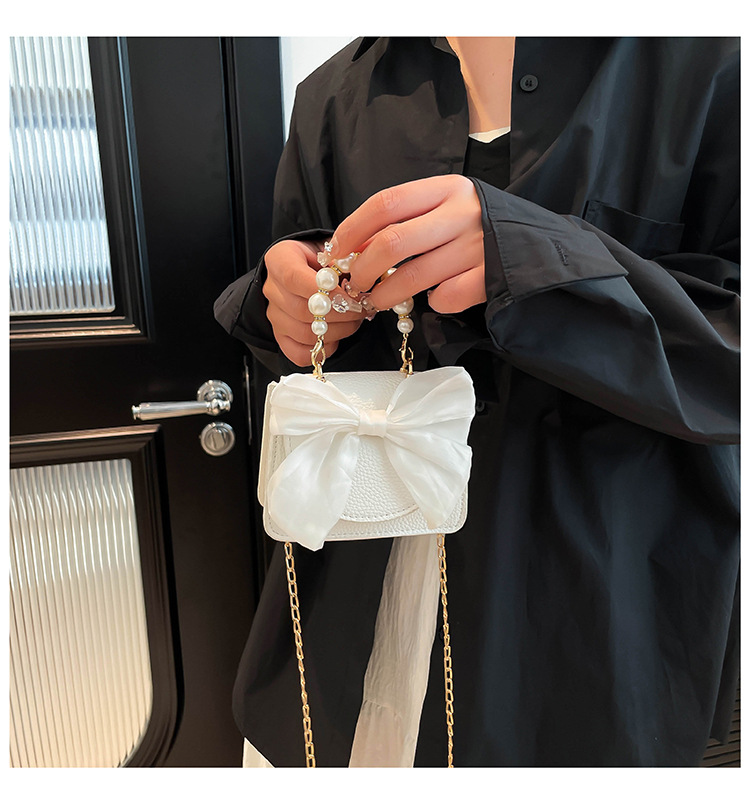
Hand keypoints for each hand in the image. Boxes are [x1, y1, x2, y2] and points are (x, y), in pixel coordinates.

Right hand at [263, 239, 364, 365]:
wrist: (310, 270)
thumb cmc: (323, 260)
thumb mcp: (333, 250)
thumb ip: (342, 260)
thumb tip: (359, 277)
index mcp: (279, 260)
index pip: (294, 278)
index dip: (323, 290)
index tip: (348, 294)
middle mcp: (272, 289)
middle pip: (301, 310)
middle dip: (338, 314)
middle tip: (359, 309)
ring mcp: (275, 315)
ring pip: (304, 334)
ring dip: (337, 331)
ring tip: (354, 321)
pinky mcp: (281, 336)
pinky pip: (299, 353)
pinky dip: (322, 349)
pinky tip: (336, 336)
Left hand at [328, 175, 485, 313]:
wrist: (535, 242)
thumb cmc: (475, 225)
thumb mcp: (444, 206)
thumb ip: (406, 218)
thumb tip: (353, 247)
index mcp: (445, 189)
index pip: (385, 204)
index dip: (352, 229)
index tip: (335, 251)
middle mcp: (462, 215)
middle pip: (393, 243)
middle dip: (362, 269)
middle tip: (353, 285)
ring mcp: (477, 248)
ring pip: (413, 278)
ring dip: (384, 295)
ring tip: (375, 302)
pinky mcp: (488, 279)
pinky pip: (444, 298)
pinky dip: (432, 303)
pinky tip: (433, 298)